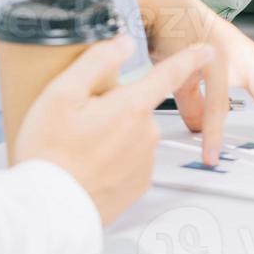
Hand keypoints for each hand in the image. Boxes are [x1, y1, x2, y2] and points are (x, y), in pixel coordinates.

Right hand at [15, 35, 213, 225]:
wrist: (46, 210)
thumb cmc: (49, 154)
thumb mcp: (61, 94)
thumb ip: (97, 61)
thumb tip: (124, 43)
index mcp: (131, 107)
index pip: (170, 74)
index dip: (190, 58)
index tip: (206, 49)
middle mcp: (146, 134)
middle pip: (138, 106)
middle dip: (116, 107)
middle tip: (80, 122)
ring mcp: (144, 162)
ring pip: (133, 134)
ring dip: (113, 135)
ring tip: (79, 148)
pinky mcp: (138, 185)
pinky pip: (131, 160)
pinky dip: (114, 160)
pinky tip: (89, 165)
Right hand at [128, 0, 253, 167]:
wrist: (158, 6)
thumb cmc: (180, 37)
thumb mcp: (196, 77)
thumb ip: (202, 105)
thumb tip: (200, 130)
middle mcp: (253, 60)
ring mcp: (237, 59)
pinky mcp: (213, 60)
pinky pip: (217, 104)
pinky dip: (214, 132)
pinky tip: (213, 153)